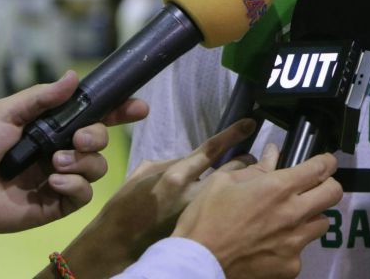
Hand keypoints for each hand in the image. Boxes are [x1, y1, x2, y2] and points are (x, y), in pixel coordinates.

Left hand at [0, 70, 148, 233]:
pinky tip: (53, 182)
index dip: (121, 110)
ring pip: (98, 167)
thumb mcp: (6, 113)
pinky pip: (85, 193)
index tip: (138, 108)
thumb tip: (74, 76)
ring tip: (55, 164)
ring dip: (82, 163)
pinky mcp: (60, 203)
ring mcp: (64, 177)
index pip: (97, 116)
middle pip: (103, 141)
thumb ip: (42, 96)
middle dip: (97, 138)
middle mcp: (65, 150)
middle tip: (78, 140)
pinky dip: (75, 185)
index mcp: (56, 127)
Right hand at [56, 117, 258, 278]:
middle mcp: (193, 196)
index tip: (251, 123)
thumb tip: (194, 158)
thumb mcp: (144, 174)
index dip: (234, 133)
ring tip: (252, 180)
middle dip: (250, 162)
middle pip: (235, 171)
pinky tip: (240, 206)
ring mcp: (202, 217)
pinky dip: (237, 206)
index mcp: (176, 176)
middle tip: (254, 158)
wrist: (115, 247)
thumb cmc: (126, 207)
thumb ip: (173, 162)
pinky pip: (229, 212)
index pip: (212, 149)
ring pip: (239, 193)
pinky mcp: (203, 232)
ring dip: (248, 183)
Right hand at [173, 146, 342, 278]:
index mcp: (279, 187)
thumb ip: (255, 168)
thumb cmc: (205, 217)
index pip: (321, 167)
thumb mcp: (223, 181)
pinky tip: (273, 246)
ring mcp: (295, 243)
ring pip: (323, 223)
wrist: (195, 263)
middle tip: (313, 188)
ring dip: (312, 217)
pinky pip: (302, 251)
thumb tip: (273, 153)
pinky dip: (292, 246)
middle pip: (334, 193)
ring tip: (291, 219)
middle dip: (327, 186)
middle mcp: (294, 213)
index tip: (325, 162)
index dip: (327, 161)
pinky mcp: (291, 267)